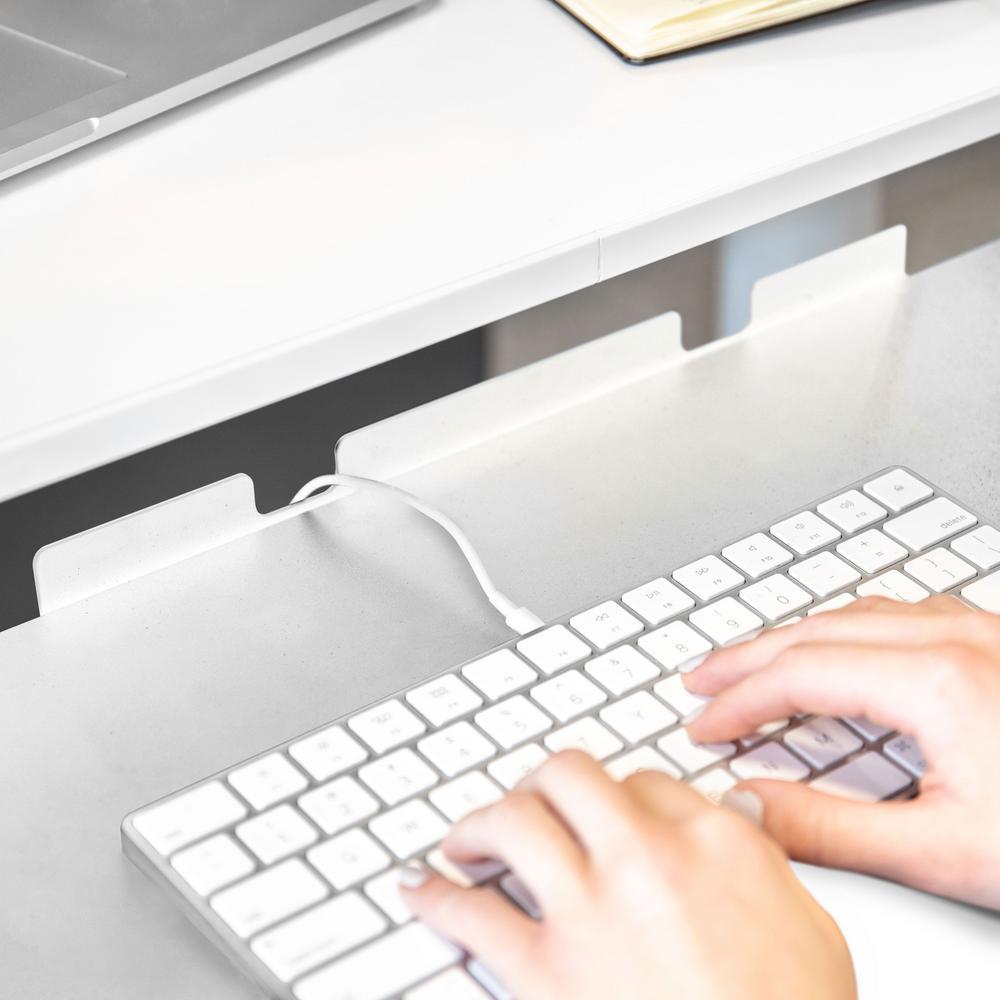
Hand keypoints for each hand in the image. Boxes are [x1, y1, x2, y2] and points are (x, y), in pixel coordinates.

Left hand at [402, 750, 854, 999]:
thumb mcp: (809, 926)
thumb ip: (762, 858)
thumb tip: (738, 812)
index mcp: (712, 841)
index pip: (644, 781)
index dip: (617, 795)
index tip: (604, 814)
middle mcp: (644, 858)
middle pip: (569, 775)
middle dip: (542, 783)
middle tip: (529, 802)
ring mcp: (590, 910)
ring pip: (514, 822)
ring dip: (480, 824)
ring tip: (466, 837)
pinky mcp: (545, 972)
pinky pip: (474, 916)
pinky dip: (438, 898)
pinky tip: (422, 891)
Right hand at [685, 595, 999, 909]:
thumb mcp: (950, 852)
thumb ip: (833, 828)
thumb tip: (750, 807)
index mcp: (939, 680)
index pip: (800, 673)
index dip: (739, 700)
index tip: (702, 725)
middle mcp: (959, 638)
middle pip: (819, 629)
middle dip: (749, 654)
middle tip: (701, 676)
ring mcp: (986, 631)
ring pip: (860, 613)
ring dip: (797, 636)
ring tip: (756, 660)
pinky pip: (903, 614)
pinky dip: (849, 629)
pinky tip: (846, 646)